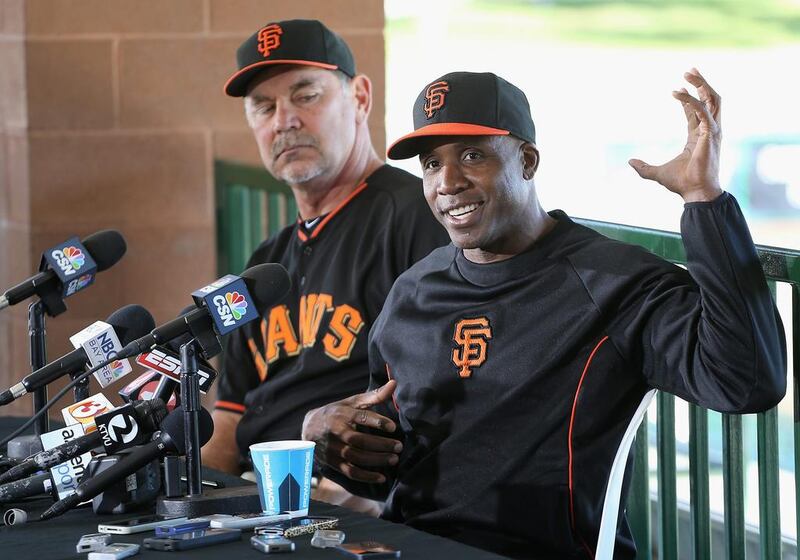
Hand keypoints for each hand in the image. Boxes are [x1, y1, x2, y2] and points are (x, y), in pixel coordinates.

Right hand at [301, 380, 401, 483]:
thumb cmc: (337, 412)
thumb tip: (394, 383)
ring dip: (376, 460)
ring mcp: (334, 448)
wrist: (309, 428)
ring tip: (394, 459)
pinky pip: (350, 472)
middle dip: (380, 445)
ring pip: (356, 457)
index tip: (392, 427)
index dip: (377, 422)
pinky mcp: (333, 463)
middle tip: (399, 446)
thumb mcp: (352, 401)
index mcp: (342, 414)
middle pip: (359, 440)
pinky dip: (366, 477)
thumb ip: (374, 395)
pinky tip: (382, 477)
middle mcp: (337, 431)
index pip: (360, 417)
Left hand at [629, 68, 723, 202]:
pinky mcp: (711, 134)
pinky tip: (676, 92)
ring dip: (702, 84)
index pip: (697, 111)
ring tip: (689, 72)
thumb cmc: (682, 184)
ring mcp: (712, 131)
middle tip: (689, 70)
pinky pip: (702, 111)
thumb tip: (629, 162)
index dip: (689, 98)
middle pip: (710, 100)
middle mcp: (708, 131)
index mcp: (698, 137)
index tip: (680, 87)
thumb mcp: (657, 173)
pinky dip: (690, 100)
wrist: (695, 193)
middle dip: (701, 83)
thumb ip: (643, 168)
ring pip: (713, 99)